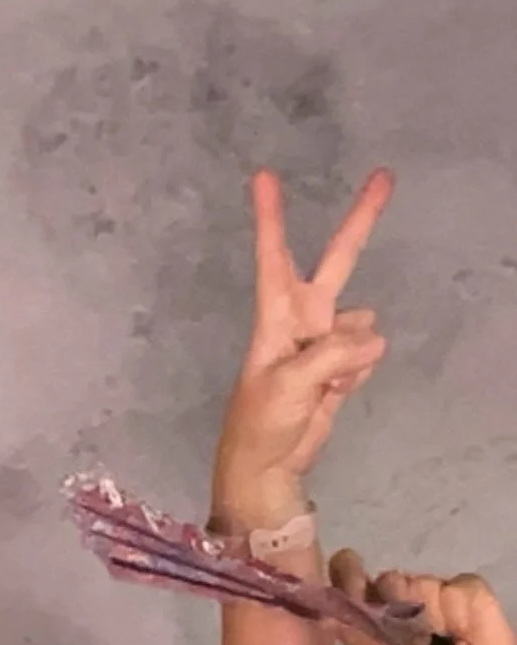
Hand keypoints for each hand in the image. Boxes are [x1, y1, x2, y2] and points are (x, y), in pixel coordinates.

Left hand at [213, 168, 392, 528]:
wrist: (267, 468)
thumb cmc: (259, 425)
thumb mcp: (289, 386)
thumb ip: (332, 356)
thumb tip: (371, 340)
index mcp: (275, 318)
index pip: (274, 258)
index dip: (270, 219)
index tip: (263, 176)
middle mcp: (302, 321)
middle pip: (336, 262)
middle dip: (359, 222)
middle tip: (385, 175)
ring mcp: (324, 343)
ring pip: (363, 327)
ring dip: (353, 357)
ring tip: (322, 388)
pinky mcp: (341, 367)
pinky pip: (366, 358)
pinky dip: (356, 377)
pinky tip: (333, 397)